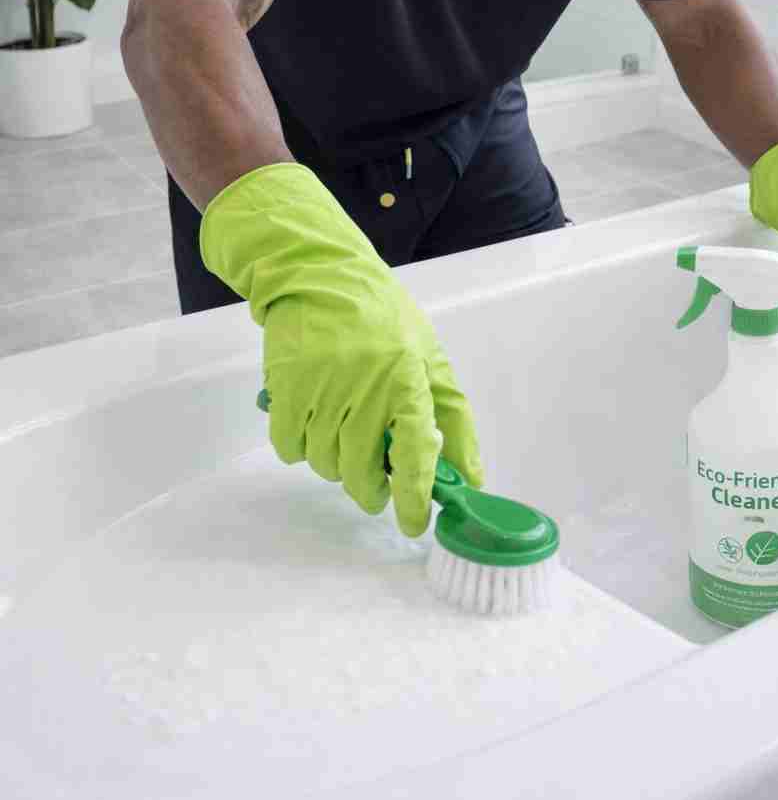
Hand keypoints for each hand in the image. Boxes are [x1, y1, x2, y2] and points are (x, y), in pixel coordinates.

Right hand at [199, 162, 484, 535]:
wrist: (318, 275)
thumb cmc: (380, 316)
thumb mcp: (428, 356)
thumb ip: (453, 417)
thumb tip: (469, 476)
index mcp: (408, 377)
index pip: (417, 454)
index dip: (416, 499)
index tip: (415, 524)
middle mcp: (367, 386)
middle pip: (364, 473)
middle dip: (372, 489)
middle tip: (376, 482)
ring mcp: (323, 388)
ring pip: (326, 465)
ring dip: (335, 463)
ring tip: (343, 434)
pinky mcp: (286, 388)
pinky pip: (289, 448)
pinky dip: (300, 446)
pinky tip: (312, 421)